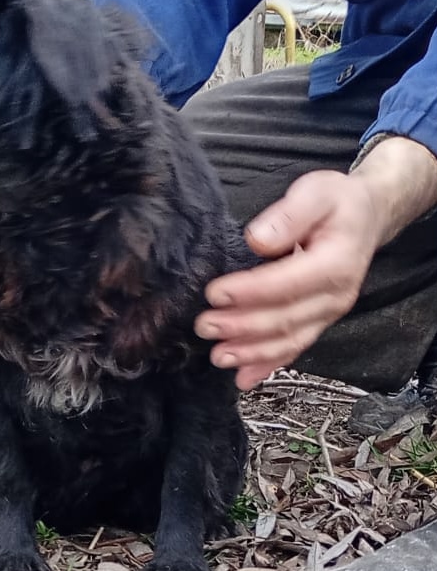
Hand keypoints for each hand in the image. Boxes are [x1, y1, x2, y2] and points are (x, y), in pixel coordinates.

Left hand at [194, 137, 436, 390]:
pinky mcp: (318, 322)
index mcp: (336, 263)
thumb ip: (289, 214)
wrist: (365, 218)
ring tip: (218, 357)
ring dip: (251, 353)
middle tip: (204, 326)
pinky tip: (243, 379)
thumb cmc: (337, 203)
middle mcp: (336, 296)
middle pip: (284, 318)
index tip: (214, 293)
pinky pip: (294, 348)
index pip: (287, 283)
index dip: (249, 292)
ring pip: (288, 341)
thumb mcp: (317, 192)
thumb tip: (257, 240)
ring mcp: (328, 314)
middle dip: (241, 326)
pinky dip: (268, 365)